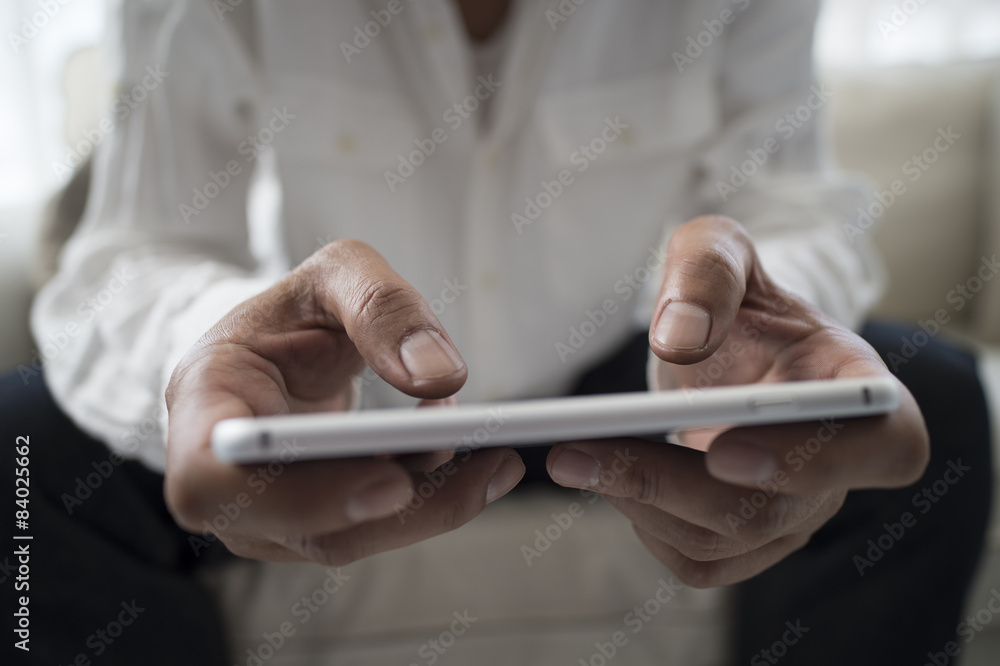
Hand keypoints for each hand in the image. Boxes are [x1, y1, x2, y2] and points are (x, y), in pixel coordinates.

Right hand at [164, 240, 524, 564]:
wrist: (282, 350)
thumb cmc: (295, 312)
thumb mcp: (335, 275)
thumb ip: (381, 306)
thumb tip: (439, 375)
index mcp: (203, 402)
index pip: (215, 478)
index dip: (297, 493)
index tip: (390, 476)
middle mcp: (223, 476)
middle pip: (300, 525)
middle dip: (401, 505)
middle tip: (484, 465)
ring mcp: (265, 512)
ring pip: (349, 537)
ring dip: (432, 503)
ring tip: (497, 456)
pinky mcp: (312, 524)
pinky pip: (372, 527)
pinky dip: (432, 498)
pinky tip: (478, 460)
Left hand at [545, 216, 928, 586]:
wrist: (724, 341)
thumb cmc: (734, 296)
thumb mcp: (720, 251)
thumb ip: (707, 273)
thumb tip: (677, 337)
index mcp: (859, 390)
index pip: (885, 446)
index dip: (817, 461)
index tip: (726, 449)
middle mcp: (838, 466)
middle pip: (775, 509)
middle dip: (668, 483)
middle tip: (581, 451)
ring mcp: (794, 512)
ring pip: (723, 539)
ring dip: (637, 500)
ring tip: (573, 454)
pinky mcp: (746, 540)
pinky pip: (696, 558)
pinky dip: (640, 521)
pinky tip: (605, 473)